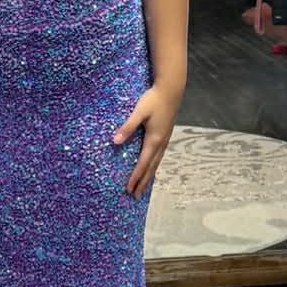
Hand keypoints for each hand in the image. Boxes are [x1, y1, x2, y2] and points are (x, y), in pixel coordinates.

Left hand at [113, 84, 179, 199]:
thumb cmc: (153, 99)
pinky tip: (151, 167)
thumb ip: (127, 127)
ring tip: (143, 187)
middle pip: (151, 167)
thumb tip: (115, 141)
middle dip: (142, 182)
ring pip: (156, 163)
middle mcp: (161, 143)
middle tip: (135, 196)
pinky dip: (154, 166)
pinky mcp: (166, 135)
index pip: (143, 163)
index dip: (135, 177)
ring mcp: (165, 140)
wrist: (171, 90)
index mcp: (154, 139)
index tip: (129, 189)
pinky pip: (159, 156)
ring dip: (149, 176)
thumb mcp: (139, 112)